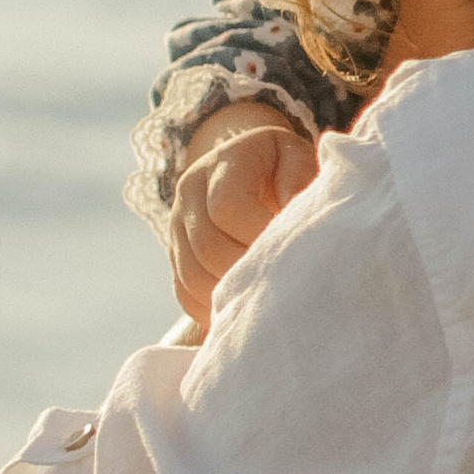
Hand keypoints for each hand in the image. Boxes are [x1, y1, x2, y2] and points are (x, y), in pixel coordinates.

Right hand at [168, 105, 318, 337]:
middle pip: (207, 246)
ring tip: (263, 304)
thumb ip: (298, 180)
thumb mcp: (298, 160)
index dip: (257, 236)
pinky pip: (183, 291)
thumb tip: (291, 214)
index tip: (290, 254)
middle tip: (280, 288)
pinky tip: (240, 313)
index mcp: (224, 161)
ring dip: (227, 296)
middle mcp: (191, 191)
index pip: (227, 207)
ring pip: (191, 275)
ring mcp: (177, 224)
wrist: (255, 170)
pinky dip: (210, 309)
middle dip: (245, 272)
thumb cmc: (286, 169)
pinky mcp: (175, 253)